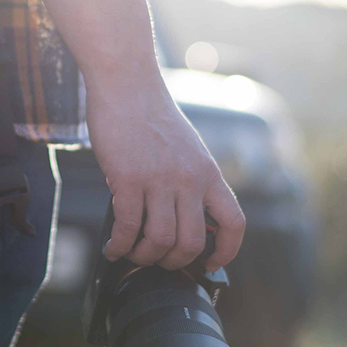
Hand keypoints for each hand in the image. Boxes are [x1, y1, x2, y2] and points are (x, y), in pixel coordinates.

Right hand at [86, 72, 245, 271]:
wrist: (127, 83)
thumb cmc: (150, 115)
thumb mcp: (186, 149)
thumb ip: (188, 180)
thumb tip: (179, 218)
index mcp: (208, 173)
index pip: (234, 222)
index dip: (227, 251)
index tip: (212, 264)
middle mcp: (190, 179)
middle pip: (192, 241)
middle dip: (173, 261)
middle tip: (156, 261)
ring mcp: (161, 179)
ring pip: (161, 240)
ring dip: (144, 256)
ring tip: (131, 254)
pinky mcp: (129, 177)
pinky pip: (128, 226)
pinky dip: (120, 245)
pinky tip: (112, 247)